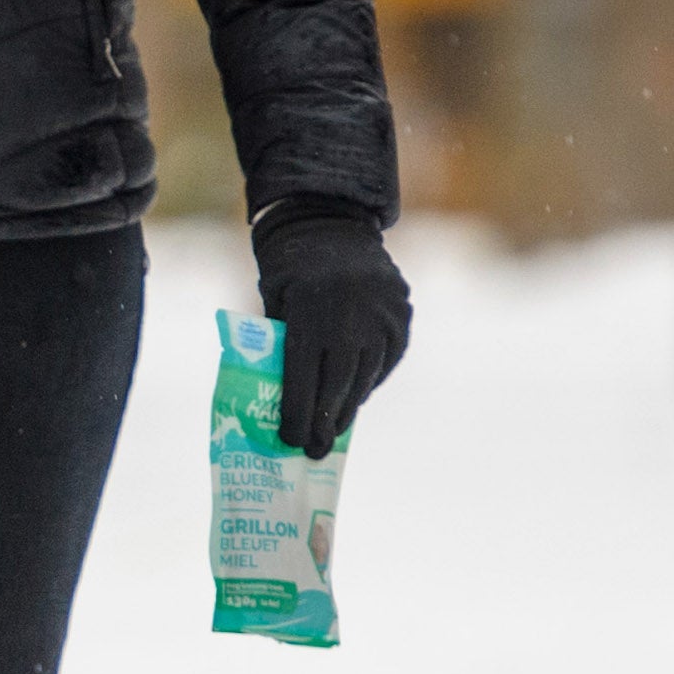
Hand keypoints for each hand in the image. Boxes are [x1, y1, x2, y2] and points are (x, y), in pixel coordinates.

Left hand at [252, 201, 410, 458]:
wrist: (330, 225)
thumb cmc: (288, 273)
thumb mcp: (272, 308)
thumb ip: (279, 351)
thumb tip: (281, 407)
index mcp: (308, 315)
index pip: (303, 381)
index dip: (298, 416)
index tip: (292, 441)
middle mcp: (349, 317)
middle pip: (337, 386)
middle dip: (324, 422)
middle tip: (315, 449)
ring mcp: (380, 314)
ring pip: (365, 376)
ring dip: (348, 405)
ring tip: (334, 428)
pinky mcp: (401, 313)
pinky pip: (387, 358)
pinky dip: (371, 379)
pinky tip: (356, 393)